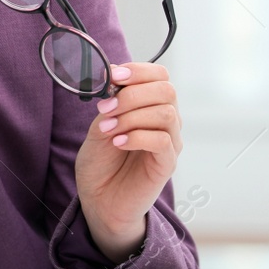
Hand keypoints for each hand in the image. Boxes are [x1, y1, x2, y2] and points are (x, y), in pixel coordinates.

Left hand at [73, 60, 180, 261]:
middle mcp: (166, 121)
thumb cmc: (101, 161)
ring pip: (166, 114)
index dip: (138, 71)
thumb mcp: (99, 124)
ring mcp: (170, 142)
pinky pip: (163, 141)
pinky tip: (118, 142)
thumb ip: (109, 102)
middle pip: (166, 90)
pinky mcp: (167, 164)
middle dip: (132, 94)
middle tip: (106, 109)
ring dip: (132, 116)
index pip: (160, 75)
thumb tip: (112, 78)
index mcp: (150, 105)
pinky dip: (137, 136)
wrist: (99, 198)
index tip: (112, 76)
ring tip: (109, 129)